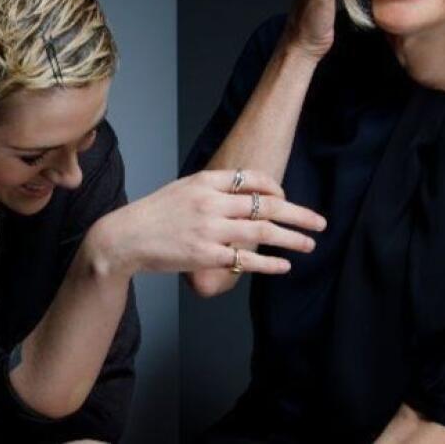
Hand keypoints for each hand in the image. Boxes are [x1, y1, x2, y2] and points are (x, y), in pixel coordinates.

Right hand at [86, 169, 326, 276]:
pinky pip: (245, 259)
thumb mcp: (183, 188)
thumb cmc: (154, 214)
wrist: (124, 237)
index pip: (253, 179)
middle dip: (298, 214)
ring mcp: (209, 229)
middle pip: (266, 206)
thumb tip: (243, 193)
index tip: (287, 199)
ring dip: (291, 239)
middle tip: (320, 222)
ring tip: (310, 244)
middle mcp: (211, 202)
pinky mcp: (205, 255)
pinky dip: (268, 263)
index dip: (277, 190)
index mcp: (205, 181)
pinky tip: (285, 266)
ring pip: (262, 232)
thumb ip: (212, 188)